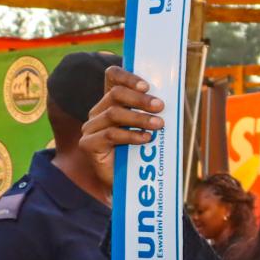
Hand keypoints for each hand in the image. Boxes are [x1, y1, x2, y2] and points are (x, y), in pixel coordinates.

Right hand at [80, 66, 164, 191]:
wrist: (128, 182)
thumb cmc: (142, 152)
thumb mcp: (149, 127)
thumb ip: (154, 112)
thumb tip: (171, 100)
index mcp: (112, 102)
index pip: (112, 77)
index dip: (127, 77)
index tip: (147, 85)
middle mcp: (99, 111)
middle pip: (115, 95)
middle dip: (140, 99)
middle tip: (161, 106)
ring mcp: (91, 127)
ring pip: (114, 114)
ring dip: (140, 118)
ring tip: (159, 125)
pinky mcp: (88, 144)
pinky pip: (110, 134)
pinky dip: (131, 135)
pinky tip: (146, 139)